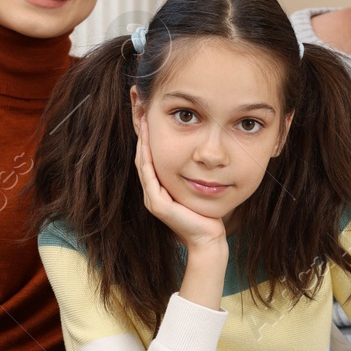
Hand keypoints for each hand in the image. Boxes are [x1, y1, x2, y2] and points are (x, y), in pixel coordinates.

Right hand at [134, 117, 225, 252]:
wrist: (208, 237)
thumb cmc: (206, 213)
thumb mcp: (196, 187)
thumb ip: (191, 174)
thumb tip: (198, 155)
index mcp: (159, 189)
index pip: (149, 158)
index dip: (147, 138)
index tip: (149, 117)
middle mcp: (152, 193)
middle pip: (142, 158)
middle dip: (142, 135)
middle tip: (142, 112)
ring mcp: (152, 199)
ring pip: (143, 164)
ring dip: (142, 142)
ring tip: (143, 122)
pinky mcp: (158, 204)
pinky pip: (149, 176)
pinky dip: (147, 159)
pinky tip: (147, 144)